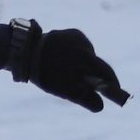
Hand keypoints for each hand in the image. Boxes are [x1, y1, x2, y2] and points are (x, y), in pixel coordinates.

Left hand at [8, 20, 128, 112]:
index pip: (106, 71)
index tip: (116, 93)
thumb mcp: (63, 89)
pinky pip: (79, 48)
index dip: (112, 83)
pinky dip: (76, 56)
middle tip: (92, 88)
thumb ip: (83, 98)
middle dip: (95, 76)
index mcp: (85, 56)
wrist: (23, 50)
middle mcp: (84, 42)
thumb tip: (100, 107)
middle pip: (96, 63)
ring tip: (68, 73)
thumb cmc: (44, 72)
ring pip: (87, 56)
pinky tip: (64, 61)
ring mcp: (77, 35)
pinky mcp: (70, 32)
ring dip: (83, 65)